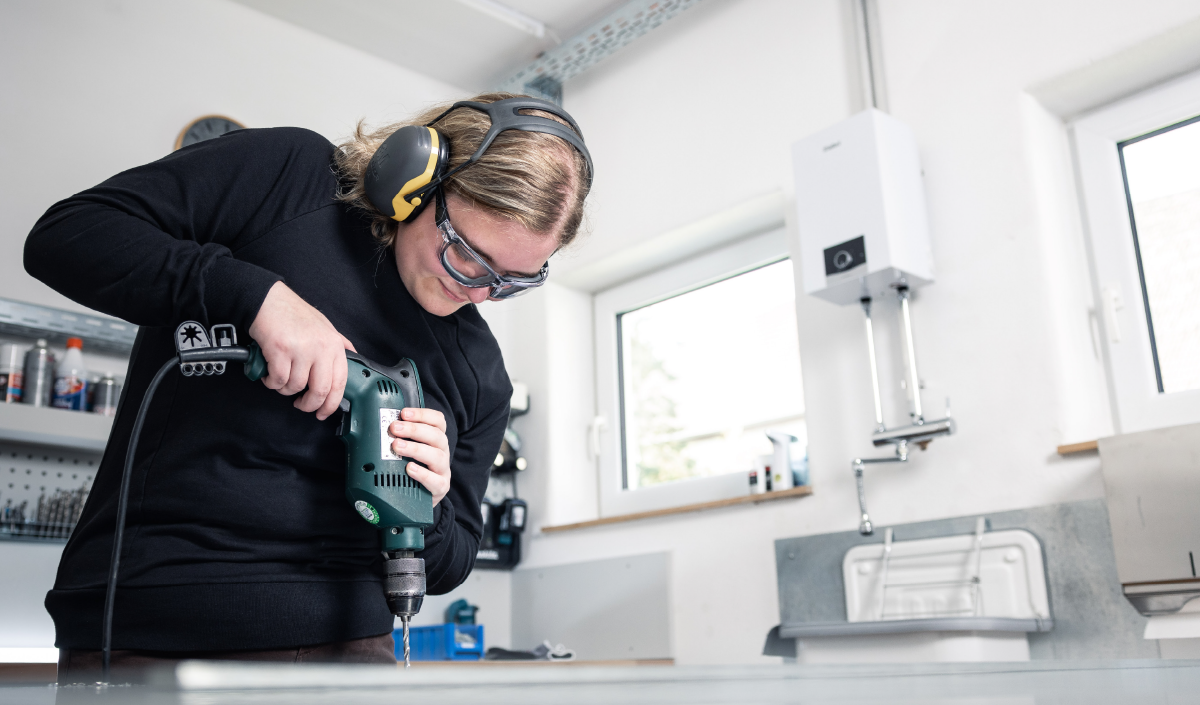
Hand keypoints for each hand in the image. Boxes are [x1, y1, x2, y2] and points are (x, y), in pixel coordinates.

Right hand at [248, 281, 355, 420]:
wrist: (267, 300)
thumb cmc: (293, 313)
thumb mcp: (325, 326)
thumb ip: (338, 343)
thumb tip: (351, 357)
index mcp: (335, 345)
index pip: (340, 383)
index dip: (331, 404)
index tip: (323, 412)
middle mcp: (321, 348)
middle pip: (320, 391)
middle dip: (309, 405)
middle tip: (300, 405)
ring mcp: (301, 349)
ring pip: (295, 387)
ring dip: (285, 389)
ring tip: (280, 380)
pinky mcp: (280, 350)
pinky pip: (278, 380)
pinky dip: (271, 382)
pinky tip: (269, 374)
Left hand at [389, 408, 450, 505]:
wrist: (418, 498)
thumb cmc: (411, 468)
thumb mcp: (406, 450)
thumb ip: (398, 438)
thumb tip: (375, 425)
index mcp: (436, 439)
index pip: (437, 421)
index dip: (422, 414)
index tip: (404, 413)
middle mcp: (442, 452)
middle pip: (436, 435)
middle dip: (414, 429)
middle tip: (394, 428)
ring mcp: (443, 470)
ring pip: (436, 456)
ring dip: (415, 449)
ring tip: (397, 446)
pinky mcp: (441, 487)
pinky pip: (436, 481)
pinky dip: (422, 474)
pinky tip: (409, 469)